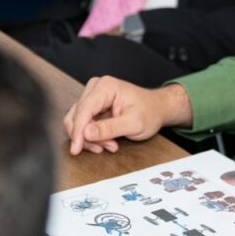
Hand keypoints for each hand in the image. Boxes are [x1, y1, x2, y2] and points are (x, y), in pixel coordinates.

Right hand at [63, 77, 192, 154]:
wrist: (157, 109)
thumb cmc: (150, 112)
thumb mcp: (134, 124)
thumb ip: (110, 128)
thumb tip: (86, 133)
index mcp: (106, 86)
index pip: (84, 110)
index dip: (78, 131)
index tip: (77, 149)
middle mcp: (96, 88)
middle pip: (77, 116)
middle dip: (88, 136)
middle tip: (106, 148)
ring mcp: (93, 96)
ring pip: (77, 122)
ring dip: (90, 138)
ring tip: (111, 145)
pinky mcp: (92, 106)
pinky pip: (83, 124)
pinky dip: (92, 137)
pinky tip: (107, 142)